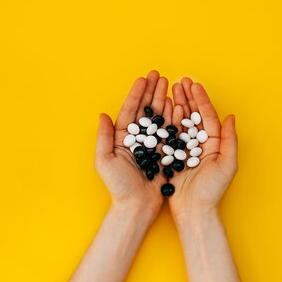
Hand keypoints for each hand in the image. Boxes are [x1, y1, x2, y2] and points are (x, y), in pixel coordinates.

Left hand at [95, 70, 171, 219]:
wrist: (137, 206)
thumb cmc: (118, 187)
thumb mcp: (105, 161)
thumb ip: (104, 138)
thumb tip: (103, 115)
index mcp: (122, 138)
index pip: (129, 111)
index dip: (136, 94)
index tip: (143, 79)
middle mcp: (137, 139)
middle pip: (145, 110)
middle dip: (151, 91)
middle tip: (158, 75)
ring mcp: (152, 144)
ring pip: (159, 117)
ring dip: (163, 99)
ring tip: (169, 84)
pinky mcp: (165, 152)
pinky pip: (170, 131)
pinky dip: (174, 117)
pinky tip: (178, 104)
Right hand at [168, 77, 237, 221]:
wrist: (193, 211)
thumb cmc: (212, 191)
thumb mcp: (227, 165)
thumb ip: (230, 140)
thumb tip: (231, 117)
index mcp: (215, 143)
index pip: (208, 116)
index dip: (201, 99)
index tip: (193, 84)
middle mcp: (201, 143)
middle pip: (194, 115)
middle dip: (187, 97)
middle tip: (179, 81)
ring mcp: (186, 148)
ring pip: (181, 121)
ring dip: (176, 104)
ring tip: (170, 88)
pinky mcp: (172, 156)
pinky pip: (170, 134)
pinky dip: (166, 120)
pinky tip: (162, 108)